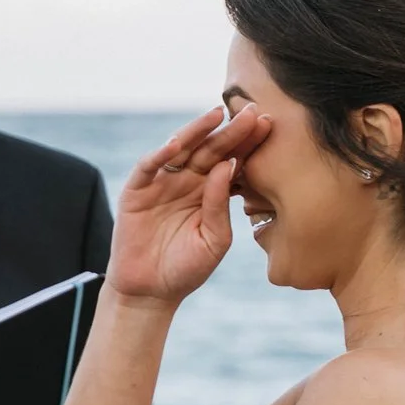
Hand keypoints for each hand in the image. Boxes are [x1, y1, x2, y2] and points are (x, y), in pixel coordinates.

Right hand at [107, 105, 270, 304]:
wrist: (150, 292)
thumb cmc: (186, 269)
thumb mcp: (214, 241)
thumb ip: (219, 206)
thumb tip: (226, 167)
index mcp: (211, 192)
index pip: (231, 161)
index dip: (248, 144)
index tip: (268, 125)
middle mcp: (188, 182)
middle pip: (210, 149)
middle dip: (229, 131)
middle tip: (250, 112)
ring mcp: (162, 184)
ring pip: (181, 150)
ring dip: (197, 131)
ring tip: (215, 115)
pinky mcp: (137, 191)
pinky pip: (149, 166)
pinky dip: (160, 153)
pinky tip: (177, 143)